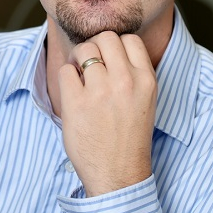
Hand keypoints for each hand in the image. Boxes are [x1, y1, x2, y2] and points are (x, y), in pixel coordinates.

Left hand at [59, 31, 156, 196]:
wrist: (118, 174)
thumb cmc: (129, 136)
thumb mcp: (144, 100)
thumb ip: (132, 73)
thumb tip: (107, 47)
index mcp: (146, 80)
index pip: (129, 39)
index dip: (115, 46)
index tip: (108, 60)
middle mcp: (125, 81)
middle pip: (105, 37)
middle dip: (94, 47)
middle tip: (89, 65)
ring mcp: (100, 92)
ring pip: (83, 50)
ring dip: (77, 60)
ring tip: (79, 78)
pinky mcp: (77, 103)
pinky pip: (65, 70)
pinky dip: (66, 77)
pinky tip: (73, 93)